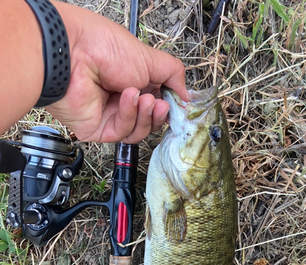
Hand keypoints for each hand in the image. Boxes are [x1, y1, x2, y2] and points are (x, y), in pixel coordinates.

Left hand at [48, 2, 189, 143]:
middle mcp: (121, 99)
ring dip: (145, 115)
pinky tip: (127, 98)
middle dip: (158, 113)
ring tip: (144, 98)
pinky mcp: (98, 129)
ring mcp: (109, 115)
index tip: (178, 105)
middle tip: (161, 103)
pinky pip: (122, 132)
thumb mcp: (150, 57)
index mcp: (134, 81)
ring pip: (138, 130)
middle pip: (150, 121)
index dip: (169, 107)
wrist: (73, 53)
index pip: (158, 103)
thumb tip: (186, 96)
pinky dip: (128, 115)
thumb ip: (174, 75)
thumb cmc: (104, 47)